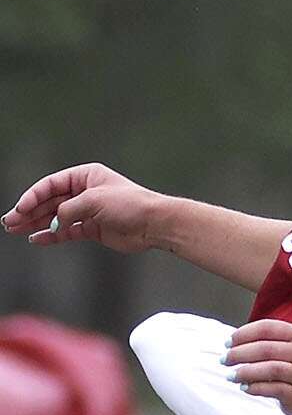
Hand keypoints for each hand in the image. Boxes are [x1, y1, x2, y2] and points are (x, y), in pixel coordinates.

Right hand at [2, 163, 161, 252]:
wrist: (154, 224)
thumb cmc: (130, 205)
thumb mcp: (94, 202)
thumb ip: (68, 211)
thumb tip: (52, 223)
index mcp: (85, 176)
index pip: (51, 184)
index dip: (32, 196)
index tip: (19, 209)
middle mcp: (85, 192)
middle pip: (50, 201)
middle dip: (29, 211)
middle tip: (9, 222)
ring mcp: (88, 211)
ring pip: (55, 217)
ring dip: (36, 223)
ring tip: (16, 230)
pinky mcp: (93, 228)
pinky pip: (67, 231)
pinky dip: (52, 235)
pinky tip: (36, 239)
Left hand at [224, 318, 291, 414]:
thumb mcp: (290, 347)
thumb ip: (266, 342)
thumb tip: (232, 343)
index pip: (267, 328)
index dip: (244, 334)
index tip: (228, 342)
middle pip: (266, 349)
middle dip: (240, 354)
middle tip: (225, 360)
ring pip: (271, 369)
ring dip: (246, 372)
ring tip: (231, 375)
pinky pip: (274, 389)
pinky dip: (256, 388)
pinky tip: (245, 387)